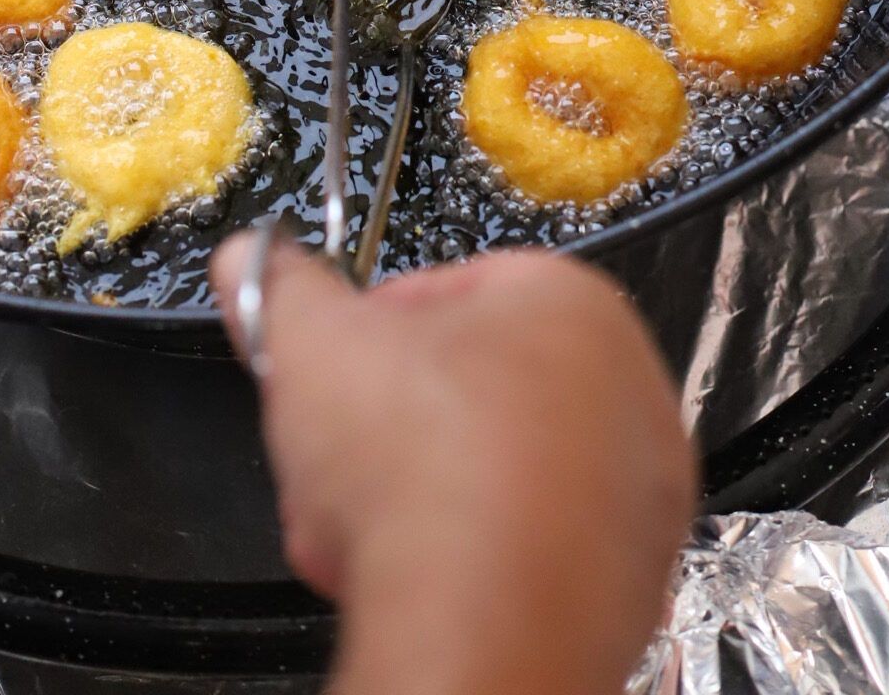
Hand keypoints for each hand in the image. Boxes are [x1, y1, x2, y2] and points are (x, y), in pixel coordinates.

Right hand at [212, 234, 693, 694]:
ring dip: (428, 496)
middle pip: (476, 386)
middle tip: (346, 452)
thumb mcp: (310, 341)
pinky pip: (533, 551)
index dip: (372, 331)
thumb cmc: (423, 471)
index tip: (335, 366)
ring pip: (501, 473)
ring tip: (371, 527)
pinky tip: (421, 579)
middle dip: (395, 422)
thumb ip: (278, 289)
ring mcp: (635, 491)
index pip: (452, 288)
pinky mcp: (629, 581)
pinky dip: (477, 562)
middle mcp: (626, 387)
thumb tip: (252, 261)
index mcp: (569, 299)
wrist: (476, 627)